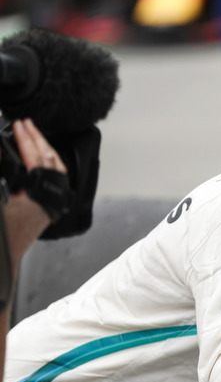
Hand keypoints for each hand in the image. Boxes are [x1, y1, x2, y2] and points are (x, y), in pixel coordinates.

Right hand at [3, 119, 67, 268]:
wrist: (6, 258)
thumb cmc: (6, 232)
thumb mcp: (1, 198)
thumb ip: (1, 168)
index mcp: (39, 195)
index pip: (36, 159)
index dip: (25, 140)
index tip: (18, 125)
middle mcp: (51, 198)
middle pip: (50, 160)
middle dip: (37, 139)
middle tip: (26, 123)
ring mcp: (53, 202)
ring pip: (56, 169)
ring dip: (43, 149)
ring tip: (32, 134)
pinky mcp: (50, 206)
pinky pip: (54, 178)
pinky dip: (46, 164)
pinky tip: (38, 157)